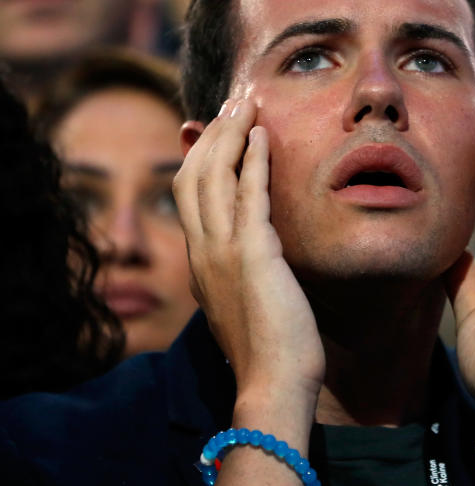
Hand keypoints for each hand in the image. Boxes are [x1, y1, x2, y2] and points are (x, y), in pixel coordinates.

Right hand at [174, 98, 324, 404]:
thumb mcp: (245, 304)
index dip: (202, 155)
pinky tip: (263, 135)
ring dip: (231, 133)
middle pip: (195, 174)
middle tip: (234, 102)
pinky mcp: (252, 254)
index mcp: (201, 262)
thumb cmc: (269, 351)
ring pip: (215, 175)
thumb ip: (241, 276)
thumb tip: (250, 263)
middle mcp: (203, 251)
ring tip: (247, 103)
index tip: (218, 129)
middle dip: (213, 132)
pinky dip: (253, 160)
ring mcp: (223, 251)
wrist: (272, 383)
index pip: (190, 194)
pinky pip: (249, 194)